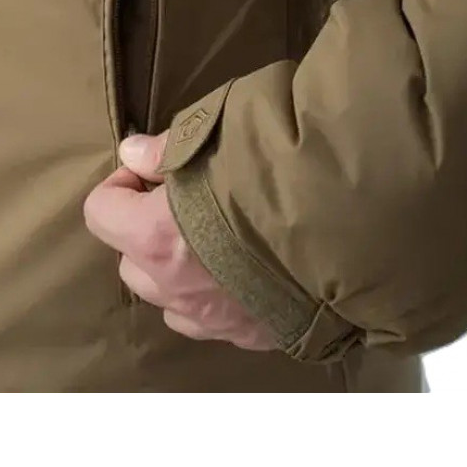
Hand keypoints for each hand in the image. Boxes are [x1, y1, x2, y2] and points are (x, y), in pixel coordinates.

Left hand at [83, 130, 277, 350]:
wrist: (366, 223)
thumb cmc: (287, 164)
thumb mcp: (225, 129)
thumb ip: (170, 146)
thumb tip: (134, 154)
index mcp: (156, 236)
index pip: (100, 212)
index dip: (123, 185)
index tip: (156, 170)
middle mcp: (178, 287)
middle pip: (131, 260)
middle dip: (148, 229)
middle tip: (191, 198)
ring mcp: (217, 320)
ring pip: (171, 297)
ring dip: (180, 268)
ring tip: (223, 236)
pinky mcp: (257, 337)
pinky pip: (216, 319)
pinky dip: (221, 293)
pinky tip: (256, 265)